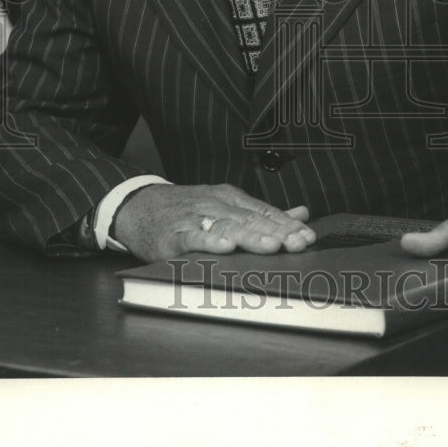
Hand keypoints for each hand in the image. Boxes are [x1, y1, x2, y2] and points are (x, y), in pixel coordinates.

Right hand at [110, 182, 315, 261]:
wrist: (139, 206)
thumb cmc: (186, 210)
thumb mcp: (226, 205)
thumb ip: (264, 213)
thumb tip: (301, 214)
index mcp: (231, 199)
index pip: (265, 211)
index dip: (287, 225)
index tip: (308, 237)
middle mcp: (216, 205)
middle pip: (251, 218)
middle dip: (278, 232)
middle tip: (299, 242)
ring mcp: (195, 218)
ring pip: (228, 226)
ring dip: (251, 236)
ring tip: (271, 245)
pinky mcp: (175, 234)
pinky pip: (194, 237)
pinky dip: (210, 241)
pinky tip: (225, 247)